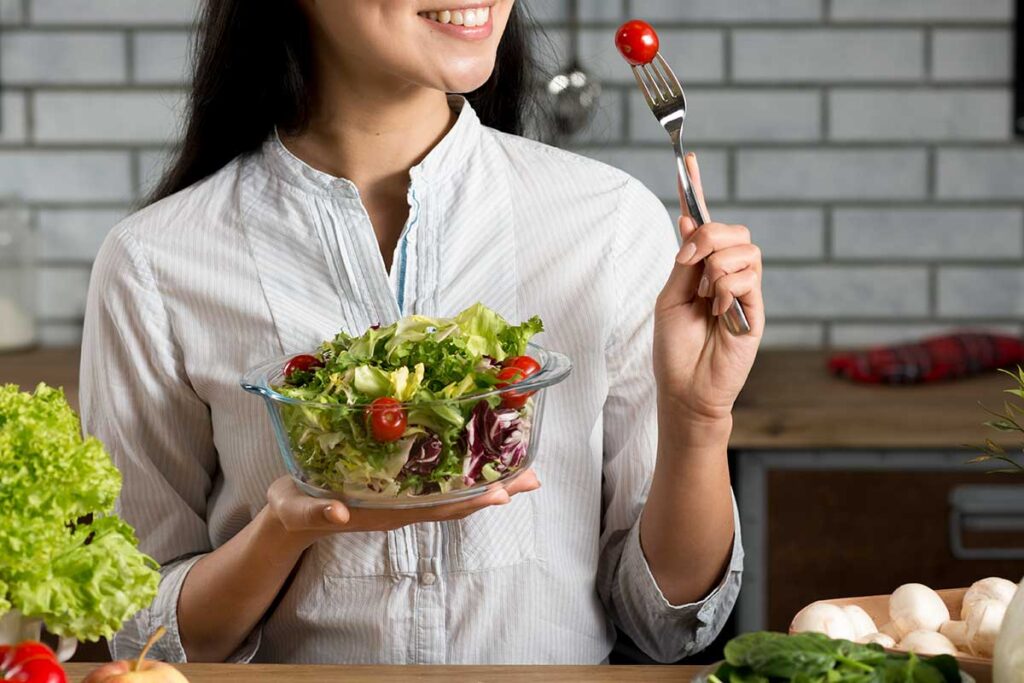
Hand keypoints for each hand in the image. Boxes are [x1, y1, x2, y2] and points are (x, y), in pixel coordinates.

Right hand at [264, 470, 540, 547]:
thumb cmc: (295, 509)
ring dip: (490, 480)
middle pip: (457, 500)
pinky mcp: (399, 482)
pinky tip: (484, 456)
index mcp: (385, 510)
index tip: (502, 493)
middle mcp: (402, 504)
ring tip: (526, 469)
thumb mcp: (297, 510)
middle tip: (534, 477)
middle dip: (496, 489)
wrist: (291, 513)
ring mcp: (403, 495)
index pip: (435, 508)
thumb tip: (337, 513)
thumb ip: (316, 513)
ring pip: (454, 490)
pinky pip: (439, 478)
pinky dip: (466, 469)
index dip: (469, 501)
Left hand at [653, 153, 763, 423]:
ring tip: (706, 297)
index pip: (701, 222)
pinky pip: (747, 277)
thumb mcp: (669, 298)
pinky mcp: (757, 308)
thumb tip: (688, 221)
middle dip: (707, 235)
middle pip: (731, 229)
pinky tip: (718, 311)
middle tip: (688, 260)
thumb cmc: (674, 349)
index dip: (695, 190)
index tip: (688, 159)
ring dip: (716, 266)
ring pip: (743, 249)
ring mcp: (743, 290)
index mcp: (699, 268)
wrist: (687, 388)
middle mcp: (724, 274)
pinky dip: (726, 289)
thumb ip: (683, 262)